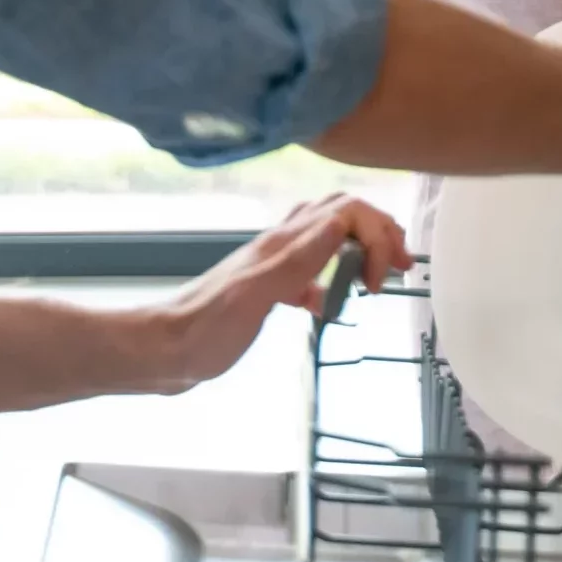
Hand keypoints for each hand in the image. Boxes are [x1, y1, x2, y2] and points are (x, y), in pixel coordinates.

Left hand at [159, 196, 411, 391]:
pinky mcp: (266, 290)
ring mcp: (272, 266)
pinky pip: (309, 273)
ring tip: (378, 279)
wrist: (162, 351)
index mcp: (282, 242)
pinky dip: (331, 282)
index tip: (382, 278)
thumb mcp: (255, 295)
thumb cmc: (204, 330)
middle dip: (378, 233)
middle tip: (398, 268)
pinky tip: (331, 306)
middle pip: (341, 214)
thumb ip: (298, 258)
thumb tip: (343, 221)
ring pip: (327, 238)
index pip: (347, 210)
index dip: (376, 235)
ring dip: (359, 250)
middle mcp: (280, 245)